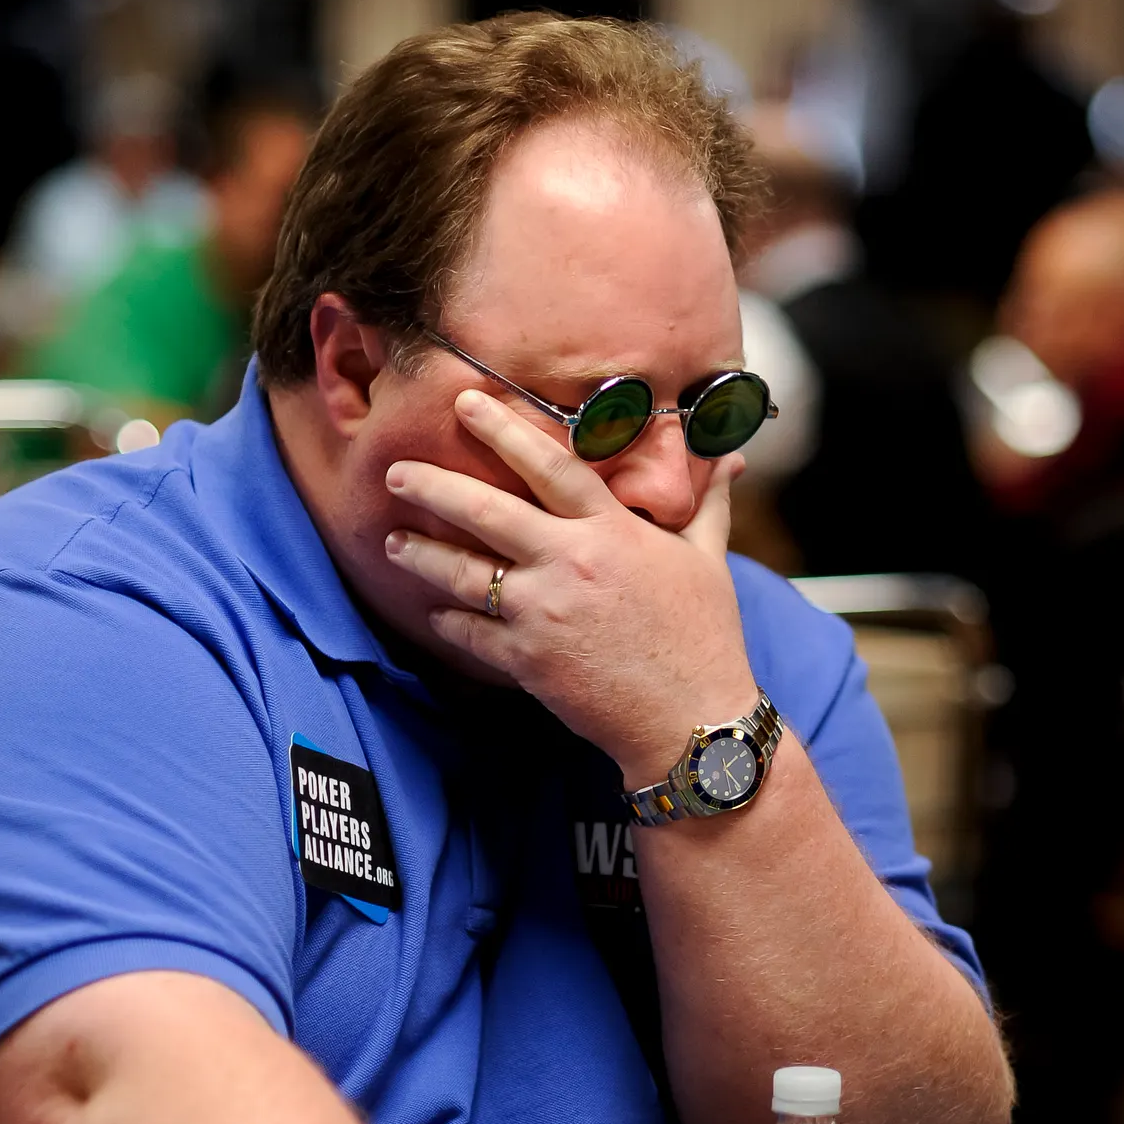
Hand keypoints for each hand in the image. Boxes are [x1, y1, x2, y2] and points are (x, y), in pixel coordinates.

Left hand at [383, 387, 758, 783]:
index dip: (505, 430)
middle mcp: (569, 563)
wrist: (691, 720)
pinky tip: (433, 609)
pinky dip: (448, 619)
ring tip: (394, 541)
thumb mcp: (709, 562)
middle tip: (395, 472)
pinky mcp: (527, 660)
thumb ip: (707, 504)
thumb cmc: (705, 639)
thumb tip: (728, 460)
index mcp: (612, 531)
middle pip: (486, 512)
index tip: (467, 403)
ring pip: (462, 573)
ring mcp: (542, 613)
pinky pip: (471, 631)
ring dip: (421, 554)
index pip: (550, 466)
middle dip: (433, 487)